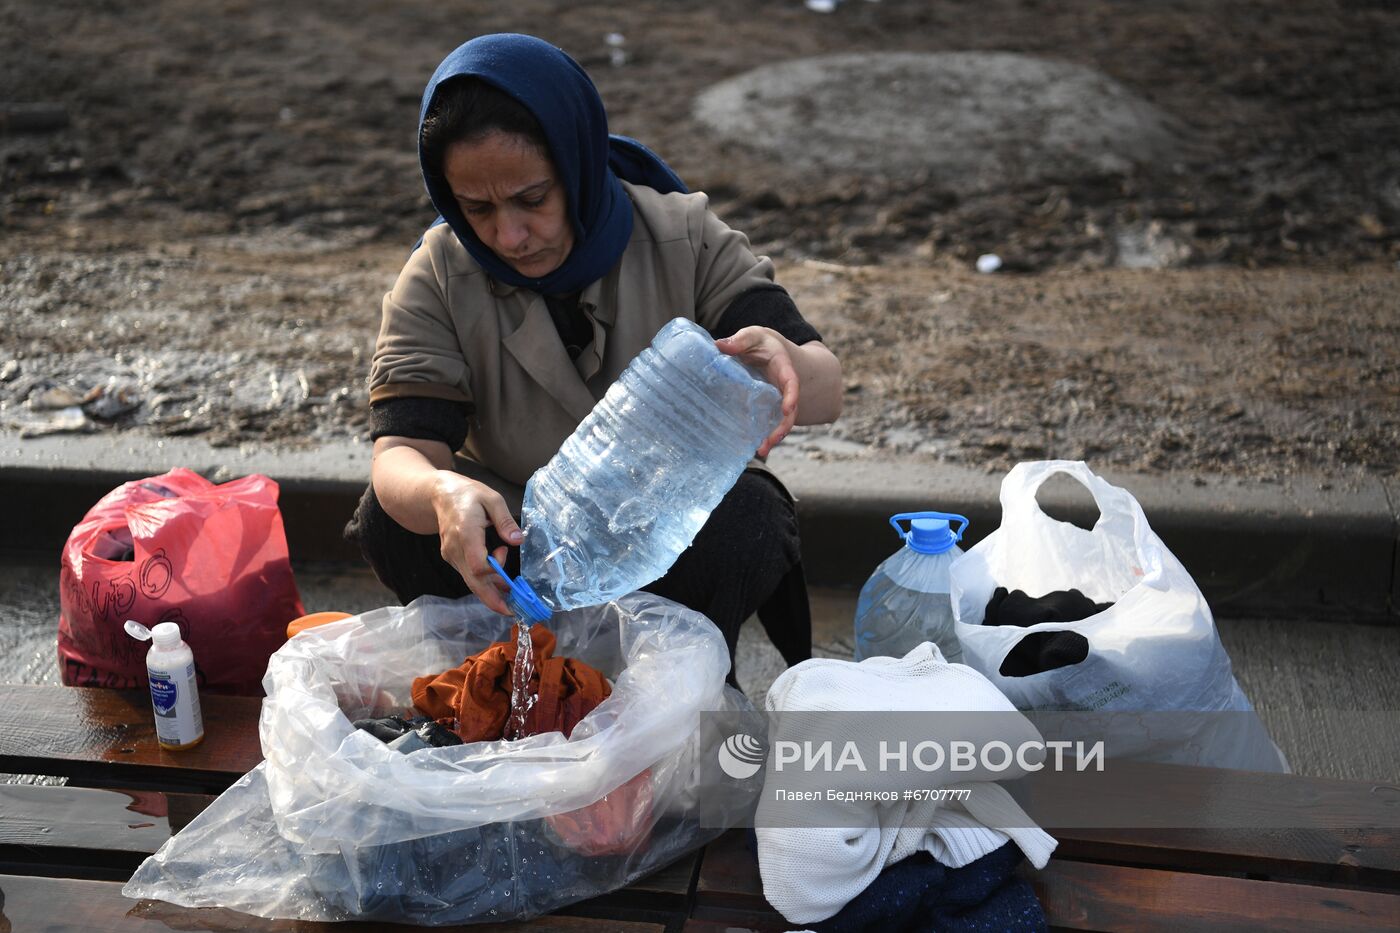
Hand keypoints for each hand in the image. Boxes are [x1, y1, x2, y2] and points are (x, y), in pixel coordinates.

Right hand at [429, 472, 523, 614]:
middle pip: (472, 581)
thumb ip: (505, 520)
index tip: (504, 552)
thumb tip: (517, 540)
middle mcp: (455, 548)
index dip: (494, 569)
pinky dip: (484, 580)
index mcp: (465, 532)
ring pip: (471, 580)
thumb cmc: (467, 494)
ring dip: (491, 588)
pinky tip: (499, 580)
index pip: (477, 564)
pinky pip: (468, 574)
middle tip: (510, 610)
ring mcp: (451, 555)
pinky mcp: (452, 558)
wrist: (439, 494)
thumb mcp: (492, 498)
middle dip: (491, 598)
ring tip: (512, 594)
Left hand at [715, 326, 798, 456]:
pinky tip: (755, 448)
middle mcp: (783, 388)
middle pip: (790, 410)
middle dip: (783, 427)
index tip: (788, 409)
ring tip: (762, 451)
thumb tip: (720, 345)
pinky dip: (763, 435)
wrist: (768, 350)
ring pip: (780, 421)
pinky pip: (769, 423)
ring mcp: (777, 400)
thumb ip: (740, 340)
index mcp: (783, 368)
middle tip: (771, 441)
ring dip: (773, 436)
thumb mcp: (753, 335)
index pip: (791, 382)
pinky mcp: (768, 408)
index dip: (792, 395)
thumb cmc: (761, 343)